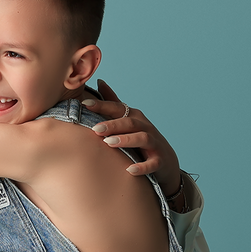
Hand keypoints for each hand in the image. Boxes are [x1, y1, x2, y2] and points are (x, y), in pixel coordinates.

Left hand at [84, 80, 181, 194]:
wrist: (166, 161)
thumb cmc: (141, 138)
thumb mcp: (128, 120)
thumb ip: (114, 103)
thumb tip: (100, 81)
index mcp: (135, 117)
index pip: (118, 108)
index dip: (102, 105)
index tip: (85, 104)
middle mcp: (145, 127)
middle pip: (130, 122)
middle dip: (113, 124)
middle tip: (95, 128)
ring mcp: (154, 144)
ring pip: (142, 138)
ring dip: (126, 140)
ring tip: (108, 143)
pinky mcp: (159, 161)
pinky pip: (152, 163)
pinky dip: (142, 166)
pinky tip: (129, 170)